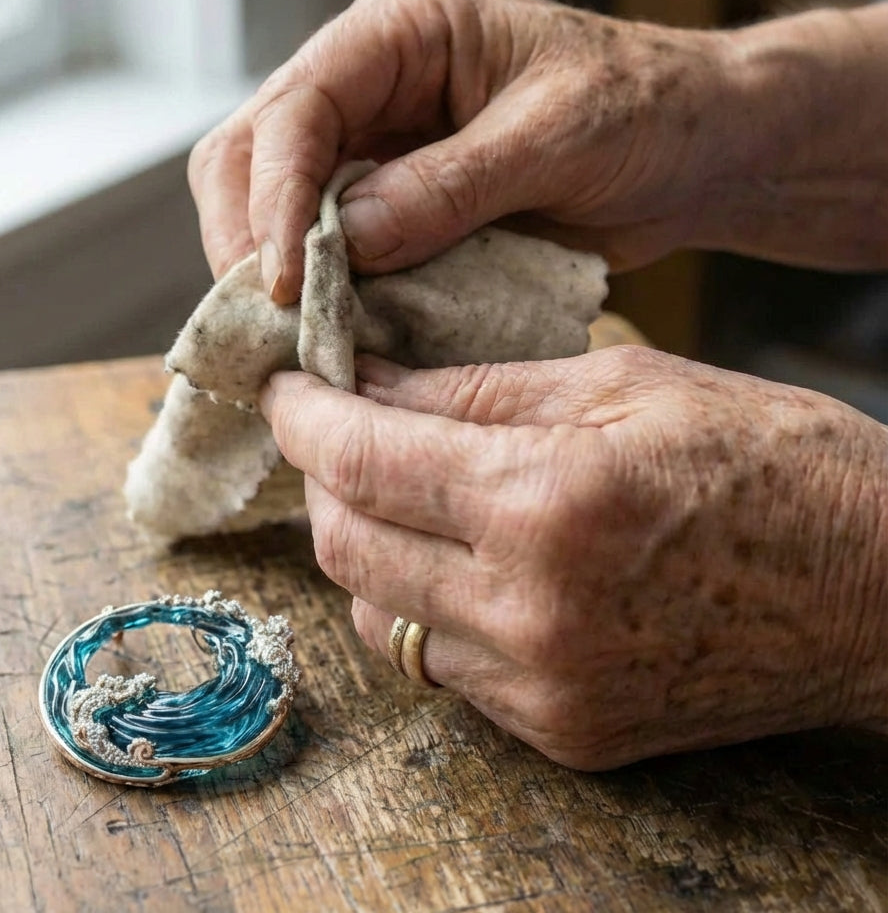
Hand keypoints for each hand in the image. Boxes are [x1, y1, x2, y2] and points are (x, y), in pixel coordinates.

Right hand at [189, 0, 887, 303]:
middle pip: (252, 151)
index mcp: (403, 31)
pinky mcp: (391, 200)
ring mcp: (375, 142)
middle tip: (269, 322)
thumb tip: (346, 241)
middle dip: (248, 237)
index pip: (297, 108)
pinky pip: (324, 243)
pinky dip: (320, 289)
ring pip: (271, 201)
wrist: (691, 148)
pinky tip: (331, 329)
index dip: (274, 198)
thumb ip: (450, 186)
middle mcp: (370, 80)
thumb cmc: (644, 110)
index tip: (282, 284)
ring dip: (272, 270)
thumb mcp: (556, 138)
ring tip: (293, 336)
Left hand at [260, 348, 887, 769]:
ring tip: (392, 491)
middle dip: (321, 479)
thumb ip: (477, 390)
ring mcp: (543, 687)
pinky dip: (422, 605)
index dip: (305, 416)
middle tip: (335, 429)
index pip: (364, 459)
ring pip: (380, 616)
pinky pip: (441, 667)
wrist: (878, 592)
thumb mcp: (623, 386)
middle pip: (347, 547)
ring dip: (363, 547)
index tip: (285, 387)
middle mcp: (530, 610)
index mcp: (548, 501)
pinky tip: (453, 559)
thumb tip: (369, 382)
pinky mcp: (562, 731)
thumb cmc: (771, 462)